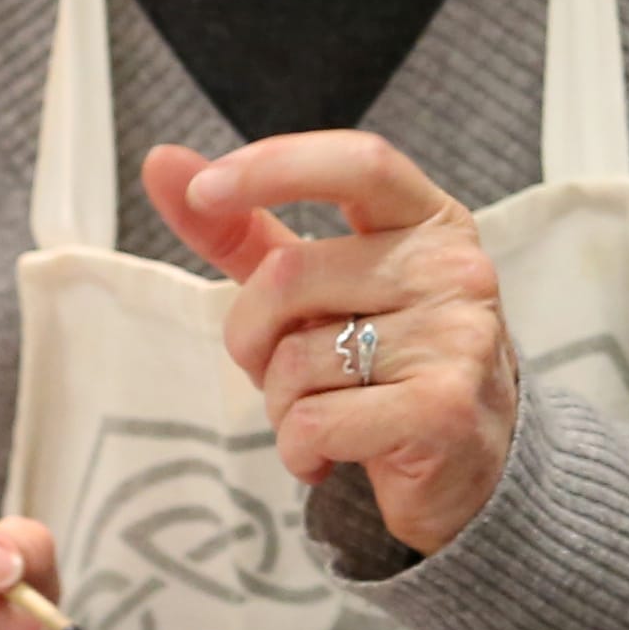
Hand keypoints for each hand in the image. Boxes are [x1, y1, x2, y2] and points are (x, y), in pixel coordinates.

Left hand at [148, 136, 516, 551]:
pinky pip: (313, 420)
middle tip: (278, 372)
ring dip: (280, 404)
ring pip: (296, 359)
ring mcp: (457, 336)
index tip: (202, 190)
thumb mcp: (319, 291)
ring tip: (327, 416)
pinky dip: (299, 450)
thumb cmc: (382, 365)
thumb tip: (162, 161)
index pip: (358, 164)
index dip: (274, 168)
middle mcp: (456, 269)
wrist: (466, 468)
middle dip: (250, 335)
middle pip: (291, 275)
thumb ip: (245, 229)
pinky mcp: (443, 409)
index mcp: (431, 222)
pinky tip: (333, 456)